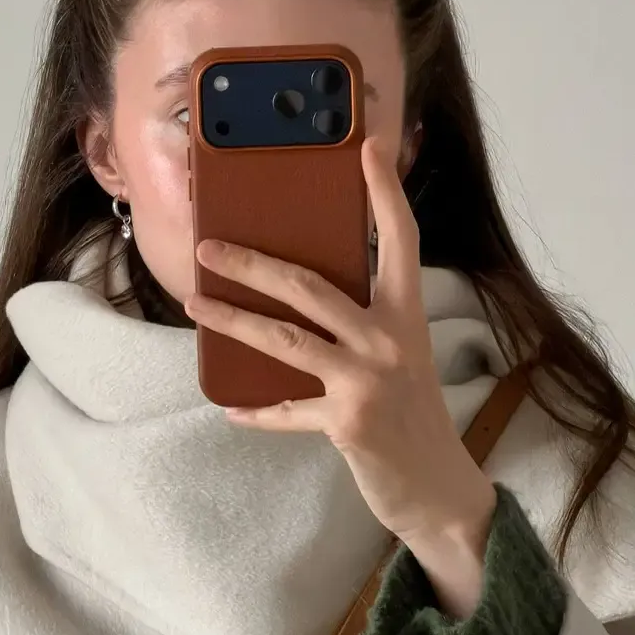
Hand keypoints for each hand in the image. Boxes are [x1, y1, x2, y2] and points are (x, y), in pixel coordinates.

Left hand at [185, 135, 498, 614]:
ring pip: (285, 338)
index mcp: (408, 314)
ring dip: (232, 320)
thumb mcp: (401, 357)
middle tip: (208, 245)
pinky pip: (287, 410)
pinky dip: (256, 410)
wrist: (440, 489)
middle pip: (310, 284)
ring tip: (194, 302)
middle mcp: (390, 340)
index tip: (367, 145)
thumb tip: (304, 291)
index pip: (399, 239)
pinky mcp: (348, 423)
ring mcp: (368, 381)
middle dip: (252, 262)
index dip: (384, 192)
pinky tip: (229, 406)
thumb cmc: (413, 417)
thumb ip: (366, 321)